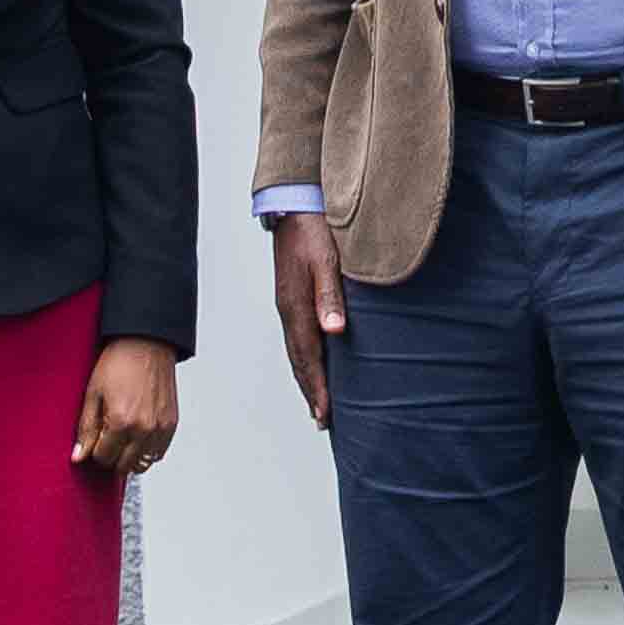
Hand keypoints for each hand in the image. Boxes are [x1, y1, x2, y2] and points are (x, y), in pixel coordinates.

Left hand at [76, 339, 180, 485]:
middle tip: (107, 439)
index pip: (103, 458)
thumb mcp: (93, 394)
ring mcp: (160, 428)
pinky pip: (158, 453)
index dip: (95, 450)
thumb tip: (78, 456)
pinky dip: (147, 451)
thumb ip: (86, 429)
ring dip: (129, 457)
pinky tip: (138, 436)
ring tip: (123, 438)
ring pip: (142, 464)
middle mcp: (143, 429)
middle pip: (123, 466)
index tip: (95, 438)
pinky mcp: (171, 424)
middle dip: (111, 457)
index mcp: (121, 422)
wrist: (147, 343)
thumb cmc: (119, 363)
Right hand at [268, 212, 352, 423]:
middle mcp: (288, 310)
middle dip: (310, 391)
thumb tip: (335, 331)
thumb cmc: (313, 230)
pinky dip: (306, 357)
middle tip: (322, 419)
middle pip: (298, 361)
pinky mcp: (292, 296)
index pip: (307, 357)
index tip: (325, 414)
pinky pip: (298, 337)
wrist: (295, 204)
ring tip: (318, 401)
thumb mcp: (326, 261)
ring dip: (307, 378)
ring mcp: (288, 304)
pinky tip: (315, 362)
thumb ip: (330, 296)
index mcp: (295, 306)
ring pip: (296, 351)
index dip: (317, 387)